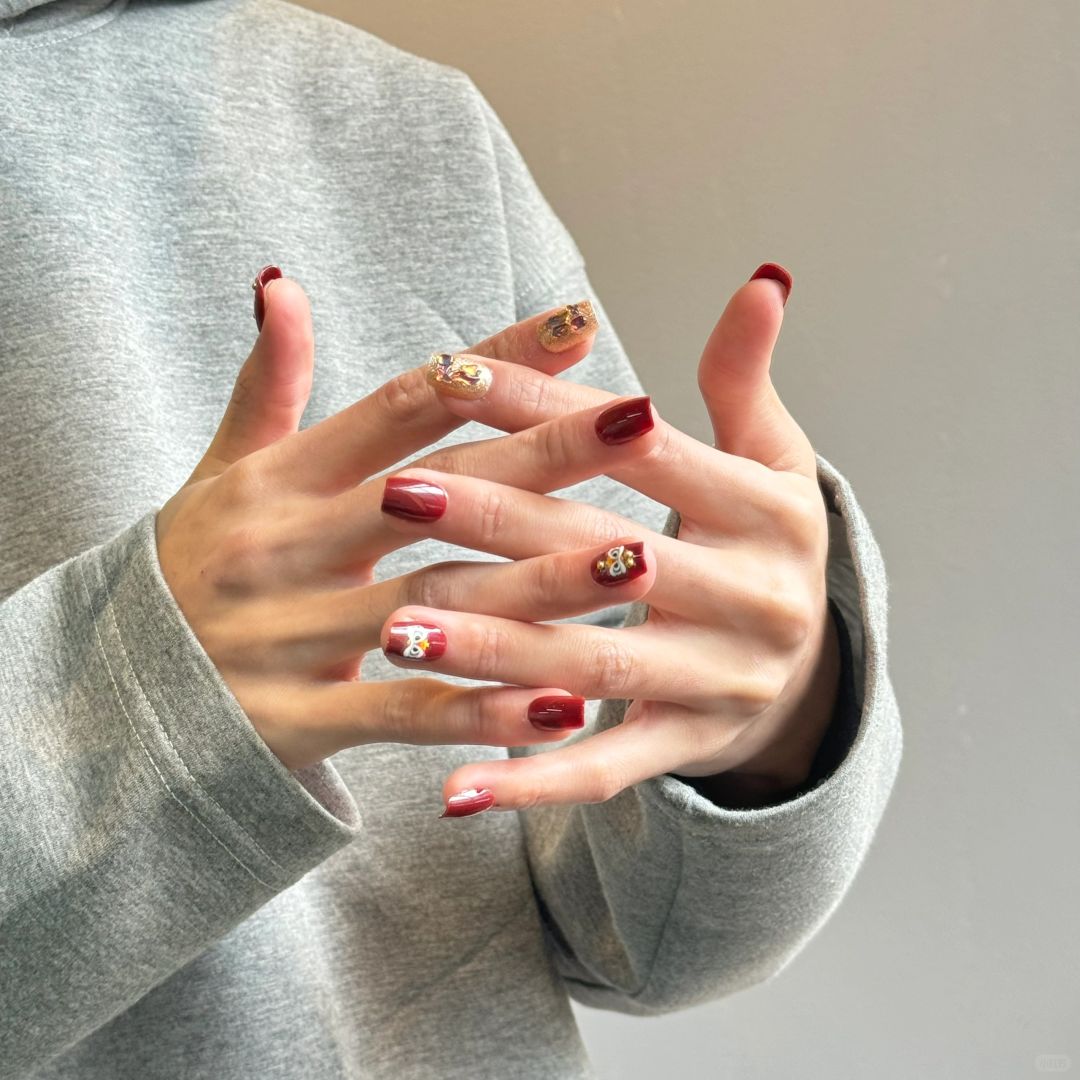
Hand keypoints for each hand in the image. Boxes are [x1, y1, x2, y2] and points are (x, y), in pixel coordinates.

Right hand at [157, 269, 636, 769]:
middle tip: (643, 423)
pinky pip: (407, 713)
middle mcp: (291, 546)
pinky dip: (486, 710)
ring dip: (541, 586)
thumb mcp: (222, 475)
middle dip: (546, 455)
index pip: (405, 405)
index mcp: (282, 479)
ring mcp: (293, 635)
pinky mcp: (299, 720)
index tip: (579, 320)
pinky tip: (567, 704)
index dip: (493, 360)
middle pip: (440, 493)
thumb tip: (283, 285)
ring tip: (637, 564)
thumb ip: (267, 388)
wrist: (115, 698)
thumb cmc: (193, 569)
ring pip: (439, 601)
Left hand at [379, 264, 841, 814]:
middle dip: (500, 527)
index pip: (645, 450)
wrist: (810, 670)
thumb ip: (746, 380)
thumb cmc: (766, 544)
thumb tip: (764, 277)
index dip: (550, 410)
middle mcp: (755, 600)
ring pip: (596, 666)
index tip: (452, 376)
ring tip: (397, 631)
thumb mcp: (774, 461)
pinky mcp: (688, 748)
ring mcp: (721, 683)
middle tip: (397, 496)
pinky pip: (607, 771)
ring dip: (495, 653)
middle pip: (610, 557)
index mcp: (768, 514)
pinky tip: (450, 788)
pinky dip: (532, 782)